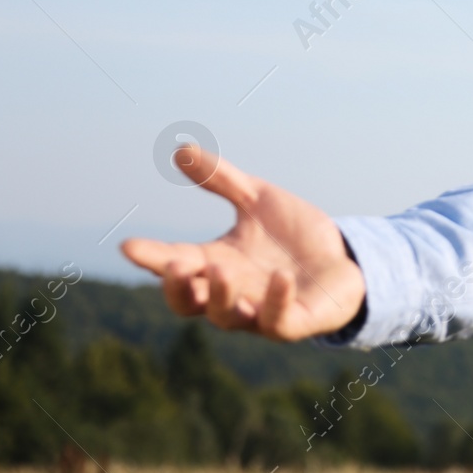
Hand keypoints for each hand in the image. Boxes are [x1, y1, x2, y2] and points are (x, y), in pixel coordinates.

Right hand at [121, 146, 364, 340]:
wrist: (344, 258)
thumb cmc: (294, 235)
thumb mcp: (258, 200)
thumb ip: (221, 180)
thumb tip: (180, 150)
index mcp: (218, 264)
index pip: (176, 264)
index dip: (152, 258)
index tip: (128, 245)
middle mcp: (233, 292)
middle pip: (190, 302)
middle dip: (178, 287)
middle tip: (173, 265)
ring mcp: (261, 311)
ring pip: (227, 317)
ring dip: (221, 296)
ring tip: (220, 270)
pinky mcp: (295, 322)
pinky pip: (278, 321)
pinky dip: (275, 302)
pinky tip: (279, 278)